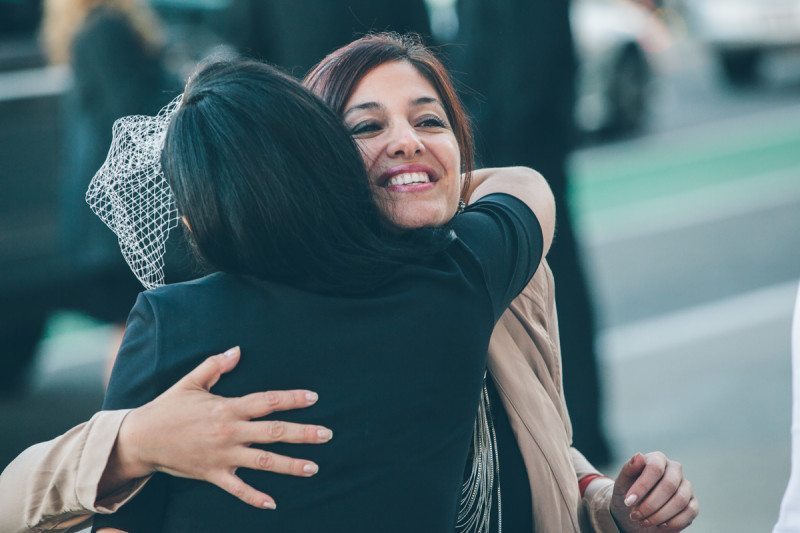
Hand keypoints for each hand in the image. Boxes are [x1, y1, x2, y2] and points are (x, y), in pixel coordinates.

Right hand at [105, 347, 331, 509]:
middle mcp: (229, 432)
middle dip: (303, 434)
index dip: (291, 399)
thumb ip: (215, 365)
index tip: (314, 398)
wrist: (141, 438)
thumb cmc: (168, 407)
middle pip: (273, 432)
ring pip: (263, 461)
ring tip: (314, 467)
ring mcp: (222, 455)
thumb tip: (237, 350)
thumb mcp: (191, 382)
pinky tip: (273, 503)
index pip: (267, 402)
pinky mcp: (212, 474)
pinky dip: (255, 497)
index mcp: (227, 408)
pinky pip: (237, 488)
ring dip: (290, 465)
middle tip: (327, 435)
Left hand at [610, 452, 698, 530]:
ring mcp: (686, 486)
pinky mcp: (693, 503)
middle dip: (650, 504)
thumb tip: (639, 456)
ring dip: (660, 515)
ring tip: (643, 521)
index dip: (642, 486)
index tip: (628, 502)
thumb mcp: (622, 483)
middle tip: (635, 516)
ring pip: (680, 500)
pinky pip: (690, 512)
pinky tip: (659, 525)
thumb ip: (629, 469)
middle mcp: (674, 470)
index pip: (655, 468)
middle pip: (669, 485)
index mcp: (657, 459)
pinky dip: (673, 522)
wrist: (635, 513)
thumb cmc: (628, 494)